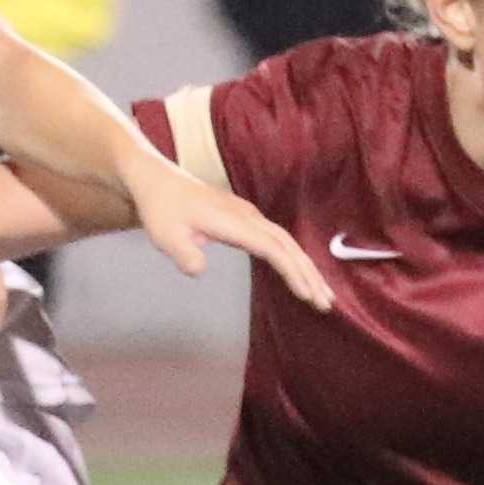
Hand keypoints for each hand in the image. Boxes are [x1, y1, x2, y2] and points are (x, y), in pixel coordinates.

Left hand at [124, 152, 333, 315]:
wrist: (157, 181)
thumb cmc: (161, 208)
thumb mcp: (164, 235)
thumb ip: (183, 254)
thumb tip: (198, 270)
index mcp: (233, 221)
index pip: (272, 248)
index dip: (292, 272)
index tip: (306, 295)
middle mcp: (248, 217)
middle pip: (288, 246)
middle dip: (309, 275)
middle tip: (326, 304)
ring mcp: (249, 217)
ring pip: (286, 243)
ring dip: (305, 268)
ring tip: (321, 295)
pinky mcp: (246, 220)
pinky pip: (278, 241)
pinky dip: (293, 259)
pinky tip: (300, 275)